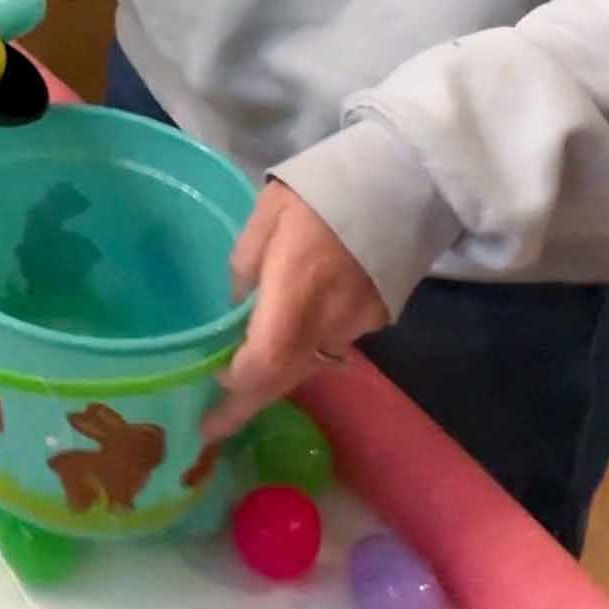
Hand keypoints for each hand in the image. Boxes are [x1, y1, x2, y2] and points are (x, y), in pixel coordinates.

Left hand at [202, 181, 389, 441]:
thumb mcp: (265, 217)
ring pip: (310, 365)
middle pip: (285, 378)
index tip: (210, 410)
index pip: (263, 363)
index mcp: (293, 294)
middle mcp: (326, 321)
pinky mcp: (377, 319)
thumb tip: (237, 306)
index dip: (236, 391)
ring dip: (277, 375)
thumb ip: (245, 265)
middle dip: (249, 403)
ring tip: (243, 379)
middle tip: (216, 425)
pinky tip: (291, 338)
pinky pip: (333, 345)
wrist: (398, 184)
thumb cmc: (320, 193)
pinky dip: (306, 350)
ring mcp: (356, 325)